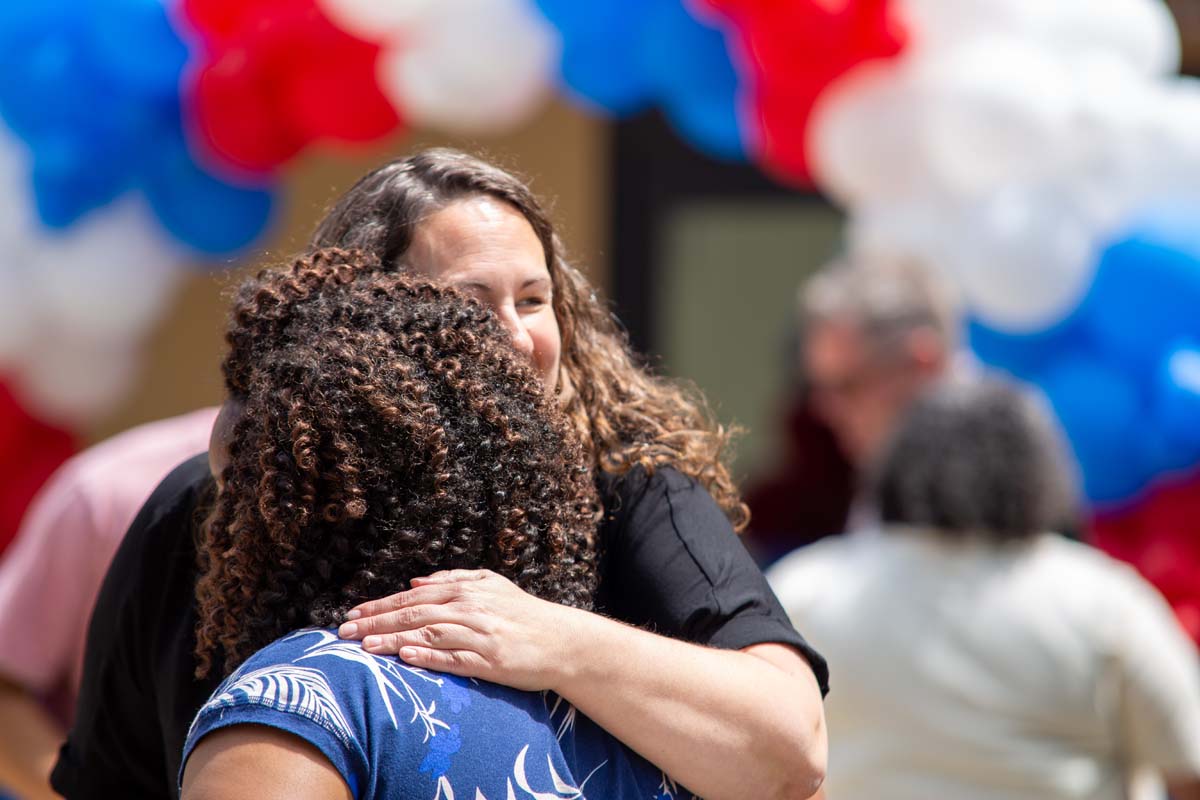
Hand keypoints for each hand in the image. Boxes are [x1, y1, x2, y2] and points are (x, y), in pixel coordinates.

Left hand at [337, 569, 584, 690]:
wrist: (562, 641)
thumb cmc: (525, 614)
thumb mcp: (492, 585)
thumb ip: (455, 579)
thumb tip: (416, 581)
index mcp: (467, 590)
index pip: (414, 596)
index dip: (380, 605)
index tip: (352, 613)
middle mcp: (470, 609)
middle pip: (414, 613)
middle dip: (376, 622)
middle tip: (344, 631)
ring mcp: (480, 635)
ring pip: (427, 634)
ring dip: (393, 639)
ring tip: (364, 646)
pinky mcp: (490, 661)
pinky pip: (453, 659)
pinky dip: (428, 657)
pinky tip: (405, 658)